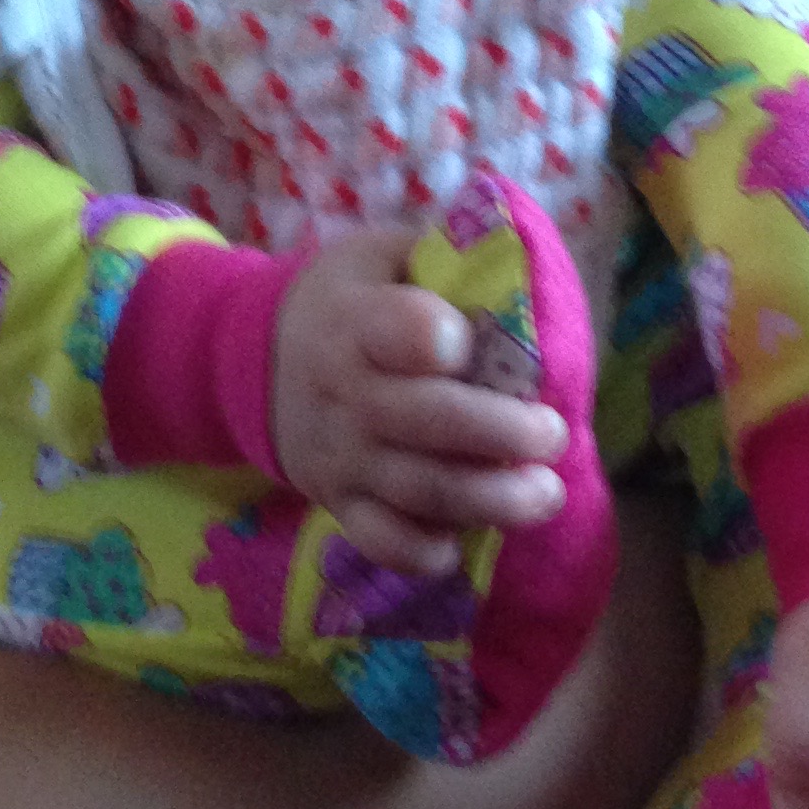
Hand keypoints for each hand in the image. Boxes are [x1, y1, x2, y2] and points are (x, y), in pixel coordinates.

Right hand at [270, 225, 571, 575]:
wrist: (256, 362)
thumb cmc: (346, 299)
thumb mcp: (379, 256)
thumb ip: (443, 257)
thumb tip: (525, 261)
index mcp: (354, 319)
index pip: (392, 329)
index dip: (434, 337)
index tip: (468, 342)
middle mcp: (345, 392)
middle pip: (424, 420)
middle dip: (499, 432)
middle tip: (552, 433)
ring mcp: (341, 455)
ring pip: (417, 489)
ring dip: (489, 499)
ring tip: (546, 494)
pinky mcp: (339, 502)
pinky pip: (382, 541)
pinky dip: (424, 552)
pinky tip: (465, 541)